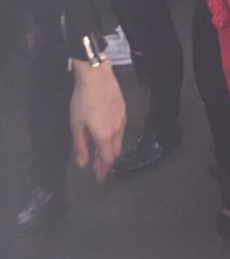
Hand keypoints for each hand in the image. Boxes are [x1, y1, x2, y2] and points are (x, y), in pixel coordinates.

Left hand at [70, 59, 126, 184]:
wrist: (98, 77)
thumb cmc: (83, 100)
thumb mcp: (76, 125)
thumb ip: (81, 146)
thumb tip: (83, 164)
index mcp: (104, 136)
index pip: (106, 161)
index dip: (103, 172)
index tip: (100, 181)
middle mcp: (117, 131)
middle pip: (114, 153)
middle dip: (106, 163)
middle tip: (97, 169)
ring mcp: (122, 121)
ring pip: (119, 142)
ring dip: (110, 151)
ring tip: (100, 153)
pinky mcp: (124, 112)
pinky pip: (121, 131)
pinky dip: (114, 139)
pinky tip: (107, 135)